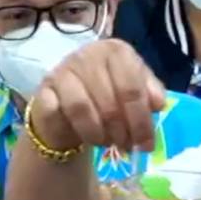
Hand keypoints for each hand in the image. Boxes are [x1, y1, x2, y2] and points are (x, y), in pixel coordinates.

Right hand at [31, 39, 166, 152]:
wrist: (69, 109)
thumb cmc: (109, 97)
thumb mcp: (135, 93)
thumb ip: (151, 94)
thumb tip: (158, 104)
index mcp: (116, 51)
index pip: (133, 87)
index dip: (141, 120)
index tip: (147, 144)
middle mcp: (88, 55)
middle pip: (111, 100)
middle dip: (124, 131)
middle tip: (129, 148)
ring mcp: (62, 71)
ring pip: (83, 108)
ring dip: (100, 134)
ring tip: (110, 144)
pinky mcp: (42, 91)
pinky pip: (58, 114)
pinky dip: (78, 131)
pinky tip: (89, 138)